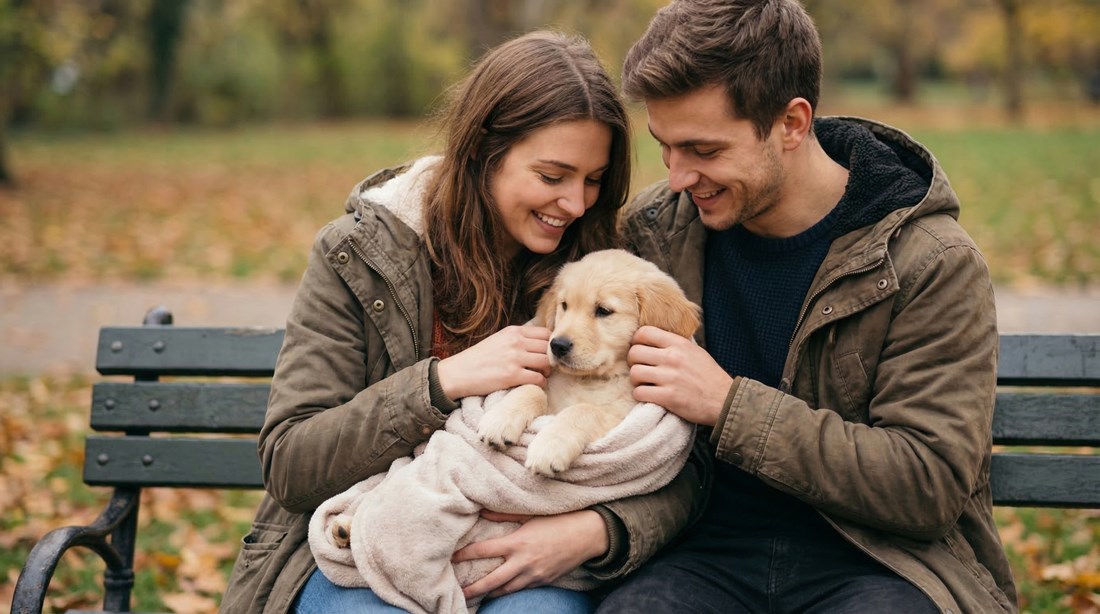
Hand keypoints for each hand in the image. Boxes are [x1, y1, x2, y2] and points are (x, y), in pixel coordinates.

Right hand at [437, 326, 551, 399]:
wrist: (458, 373)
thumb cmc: (478, 358)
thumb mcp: (498, 340)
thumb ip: (517, 339)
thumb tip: (538, 344)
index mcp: (513, 331)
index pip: (545, 333)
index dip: (550, 345)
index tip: (547, 354)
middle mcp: (516, 342)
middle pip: (548, 347)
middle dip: (551, 358)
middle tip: (547, 367)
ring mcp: (515, 358)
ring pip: (546, 362)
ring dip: (548, 371)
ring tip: (541, 375)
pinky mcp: (512, 375)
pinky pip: (539, 378)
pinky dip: (541, 383)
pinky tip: (534, 384)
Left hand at [454, 509, 607, 599]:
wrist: (587, 535)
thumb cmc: (558, 520)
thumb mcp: (530, 514)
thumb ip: (503, 515)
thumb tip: (481, 512)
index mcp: (517, 543)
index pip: (483, 551)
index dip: (465, 555)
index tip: (452, 558)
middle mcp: (523, 562)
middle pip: (491, 581)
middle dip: (474, 589)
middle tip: (459, 594)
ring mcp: (534, 575)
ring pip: (506, 590)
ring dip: (490, 594)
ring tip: (477, 598)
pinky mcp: (543, 582)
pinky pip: (522, 590)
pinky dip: (509, 592)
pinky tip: (502, 592)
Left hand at [628, 325, 732, 425]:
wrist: (725, 400)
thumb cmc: (709, 376)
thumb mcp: (695, 351)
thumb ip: (674, 344)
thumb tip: (653, 339)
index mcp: (679, 343)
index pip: (644, 332)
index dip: (636, 341)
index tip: (639, 348)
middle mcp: (673, 358)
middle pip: (634, 353)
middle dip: (634, 362)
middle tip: (641, 368)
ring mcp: (670, 377)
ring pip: (634, 373)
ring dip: (636, 380)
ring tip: (645, 383)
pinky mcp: (668, 397)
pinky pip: (639, 393)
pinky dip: (641, 395)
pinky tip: (649, 395)